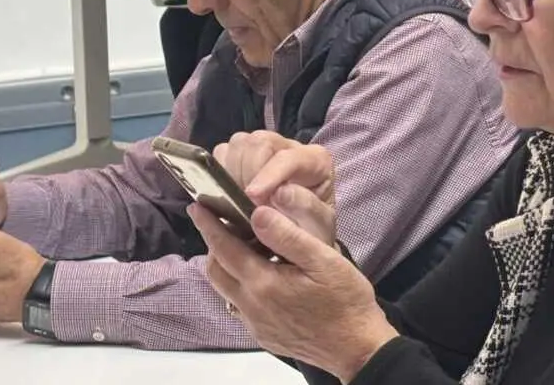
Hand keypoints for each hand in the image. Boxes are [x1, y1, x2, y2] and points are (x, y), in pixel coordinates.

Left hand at [192, 203, 396, 380]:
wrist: (357, 348)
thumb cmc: (345, 300)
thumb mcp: (323, 260)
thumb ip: (288, 236)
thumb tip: (256, 213)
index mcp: (263, 283)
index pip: (224, 248)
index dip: (209, 225)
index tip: (197, 206)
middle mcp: (251, 306)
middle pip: (216, 270)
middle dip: (213, 244)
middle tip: (222, 223)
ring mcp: (256, 324)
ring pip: (225, 289)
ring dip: (225, 265)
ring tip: (242, 246)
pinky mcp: (264, 335)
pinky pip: (240, 306)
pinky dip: (240, 284)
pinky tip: (261, 276)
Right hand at [214, 131, 335, 246]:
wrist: (296, 241)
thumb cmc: (311, 233)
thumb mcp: (317, 227)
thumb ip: (305, 209)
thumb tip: (278, 194)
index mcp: (315, 160)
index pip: (289, 157)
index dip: (268, 175)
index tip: (252, 197)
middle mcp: (289, 147)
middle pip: (259, 143)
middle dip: (247, 174)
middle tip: (244, 205)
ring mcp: (264, 149)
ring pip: (239, 144)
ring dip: (231, 174)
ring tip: (237, 203)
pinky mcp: (241, 156)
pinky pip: (222, 153)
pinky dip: (219, 174)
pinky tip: (228, 197)